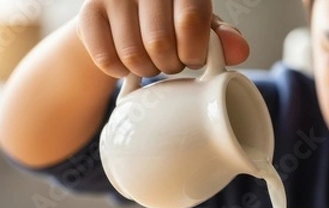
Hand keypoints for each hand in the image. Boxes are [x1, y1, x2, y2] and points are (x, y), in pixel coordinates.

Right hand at [77, 0, 249, 77]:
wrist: (125, 14)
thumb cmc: (173, 20)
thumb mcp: (203, 25)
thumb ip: (223, 37)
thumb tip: (240, 51)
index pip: (190, 20)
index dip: (194, 51)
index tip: (194, 58)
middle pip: (160, 43)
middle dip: (171, 65)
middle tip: (172, 62)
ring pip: (133, 55)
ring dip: (147, 71)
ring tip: (152, 62)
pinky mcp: (88, 13)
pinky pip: (107, 59)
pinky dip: (120, 72)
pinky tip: (127, 64)